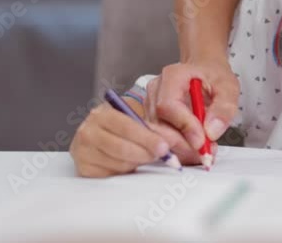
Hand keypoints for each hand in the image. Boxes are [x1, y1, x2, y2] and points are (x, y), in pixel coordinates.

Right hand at [70, 101, 207, 177]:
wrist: (113, 132)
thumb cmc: (136, 122)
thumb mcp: (152, 113)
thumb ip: (170, 123)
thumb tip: (198, 136)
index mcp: (107, 108)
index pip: (128, 124)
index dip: (148, 136)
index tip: (166, 146)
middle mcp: (91, 125)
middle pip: (122, 145)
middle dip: (148, 151)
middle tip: (168, 158)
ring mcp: (84, 145)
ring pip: (118, 160)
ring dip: (140, 161)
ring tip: (153, 158)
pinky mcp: (83, 165)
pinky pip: (109, 172)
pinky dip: (126, 170)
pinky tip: (135, 164)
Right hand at [148, 61, 238, 150]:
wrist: (205, 71)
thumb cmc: (214, 76)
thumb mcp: (228, 86)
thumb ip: (224, 107)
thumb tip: (212, 131)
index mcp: (173, 76)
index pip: (168, 105)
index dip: (184, 126)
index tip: (201, 141)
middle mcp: (156, 90)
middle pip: (158, 124)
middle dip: (182, 144)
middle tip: (205, 152)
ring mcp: (151, 105)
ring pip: (158, 135)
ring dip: (181, 149)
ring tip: (205, 149)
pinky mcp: (153, 119)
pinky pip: (161, 139)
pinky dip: (179, 149)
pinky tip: (195, 149)